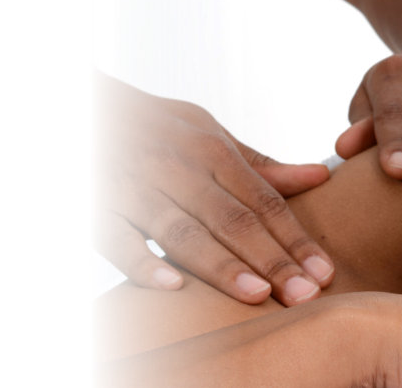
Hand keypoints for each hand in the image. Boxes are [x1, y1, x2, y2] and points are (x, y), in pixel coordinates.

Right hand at [96, 75, 335, 305]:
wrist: (77, 105)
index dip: (294, 238)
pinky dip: (142, 261)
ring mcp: (134, 186)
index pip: (262, 201)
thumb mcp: (206, 132)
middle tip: (305, 294)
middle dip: (271, 259)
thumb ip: (259, 163)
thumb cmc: (153, 126)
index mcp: (209, 149)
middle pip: (232, 219)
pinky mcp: (93, 204)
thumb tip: (319, 177)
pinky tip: (172, 286)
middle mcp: (176, 166)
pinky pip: (117, 237)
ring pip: (182, 231)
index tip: (324, 272)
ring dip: (221, 264)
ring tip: (257, 296)